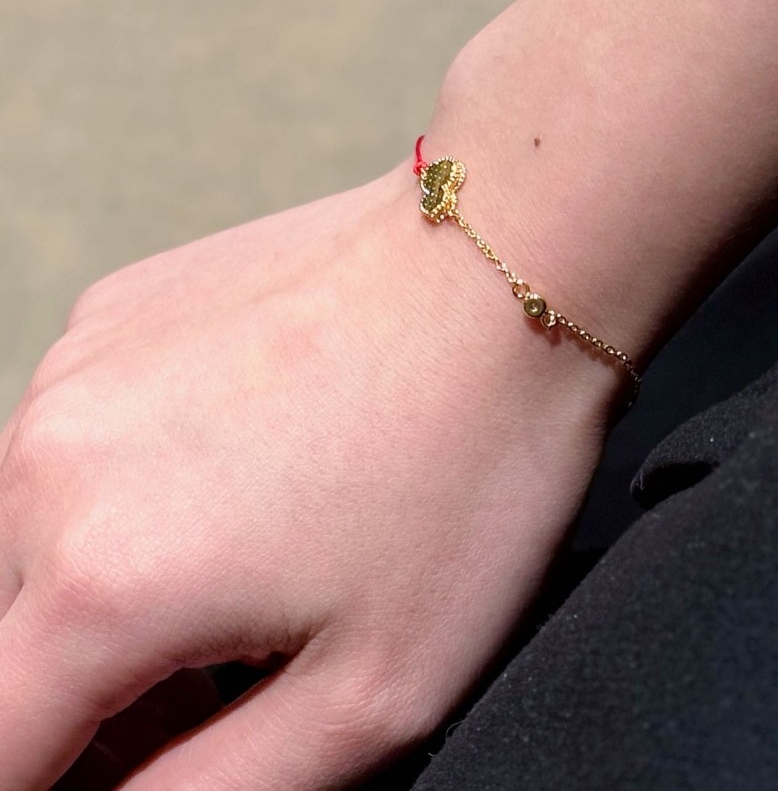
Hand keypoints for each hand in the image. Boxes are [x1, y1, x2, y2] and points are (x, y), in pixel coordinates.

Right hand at [0, 161, 614, 789]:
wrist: (497, 269)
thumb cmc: (464, 469)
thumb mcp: (369, 692)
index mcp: (99, 580)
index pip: (1, 747)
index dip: (60, 779)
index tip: (146, 750)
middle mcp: (47, 462)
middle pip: (10, 640)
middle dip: (87, 687)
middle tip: (215, 671)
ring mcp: (72, 370)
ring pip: (29, 533)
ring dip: (98, 579)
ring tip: (235, 560)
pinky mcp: (110, 313)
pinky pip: (71, 434)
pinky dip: (118, 479)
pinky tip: (232, 456)